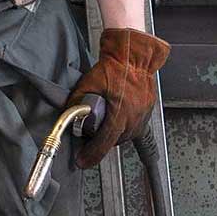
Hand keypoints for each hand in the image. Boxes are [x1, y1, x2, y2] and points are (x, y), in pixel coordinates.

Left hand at [65, 27, 170, 167]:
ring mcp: (143, 115)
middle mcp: (134, 117)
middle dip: (100, 143)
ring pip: (126, 136)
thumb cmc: (114, 66)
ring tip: (103, 126)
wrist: (133, 54)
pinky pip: (135, 126)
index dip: (91, 154)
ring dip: (113, 135)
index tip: (83, 161)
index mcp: (120, 113)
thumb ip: (77, 102)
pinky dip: (124, 127)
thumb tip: (69, 114)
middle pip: (114, 141)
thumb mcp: (88, 84)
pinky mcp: (147, 110)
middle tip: (88, 139)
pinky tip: (118, 122)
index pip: (104, 142)